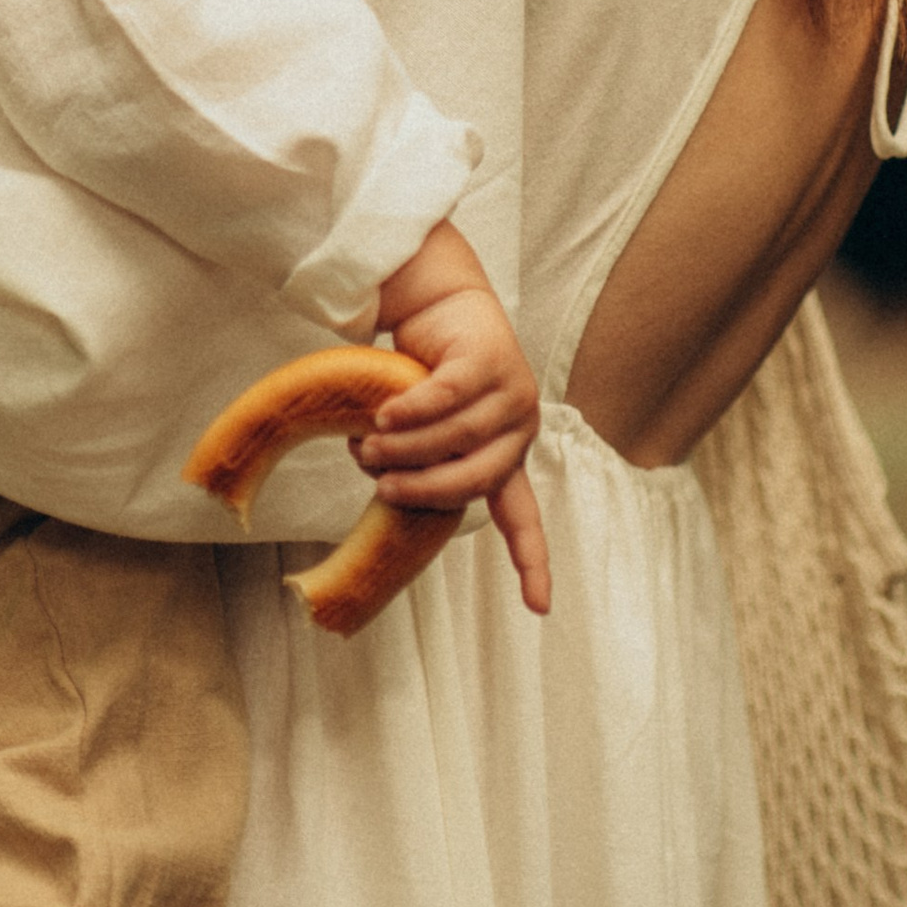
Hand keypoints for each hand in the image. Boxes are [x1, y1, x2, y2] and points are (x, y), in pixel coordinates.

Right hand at [352, 223, 550, 616]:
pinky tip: (383, 413)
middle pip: (476, 479)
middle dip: (423, 488)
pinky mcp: (490, 358)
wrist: (439, 299)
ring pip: (457, 436)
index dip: (530, 562)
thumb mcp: (428, 427)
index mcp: (507, 454)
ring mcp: (511, 391)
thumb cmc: (425, 371)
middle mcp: (519, 427)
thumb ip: (420, 460)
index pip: (522, 517)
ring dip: (404, 447)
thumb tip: (384, 486)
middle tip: (378, 483)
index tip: (539, 608)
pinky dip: (410, 410)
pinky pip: (445, 396)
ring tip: (367, 443)